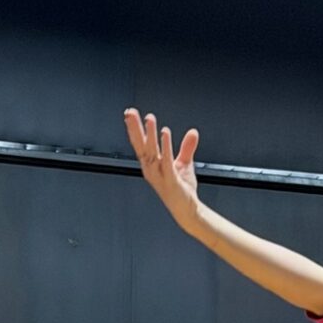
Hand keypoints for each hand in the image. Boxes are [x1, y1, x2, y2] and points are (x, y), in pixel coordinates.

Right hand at [125, 109, 201, 230]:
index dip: (134, 129)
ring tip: (149, 119)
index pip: (140, 144)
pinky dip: (165, 146)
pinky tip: (164, 133)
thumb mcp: (184, 164)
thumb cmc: (182, 189)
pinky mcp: (170, 180)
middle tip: (130, 112)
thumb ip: (186, 147)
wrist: (188, 210)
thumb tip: (192, 132)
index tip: (130, 114)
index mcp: (152, 165)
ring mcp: (159, 175)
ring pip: (151, 152)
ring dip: (150, 134)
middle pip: (141, 146)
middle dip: (135, 129)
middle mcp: (152, 169)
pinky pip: (166, 161)